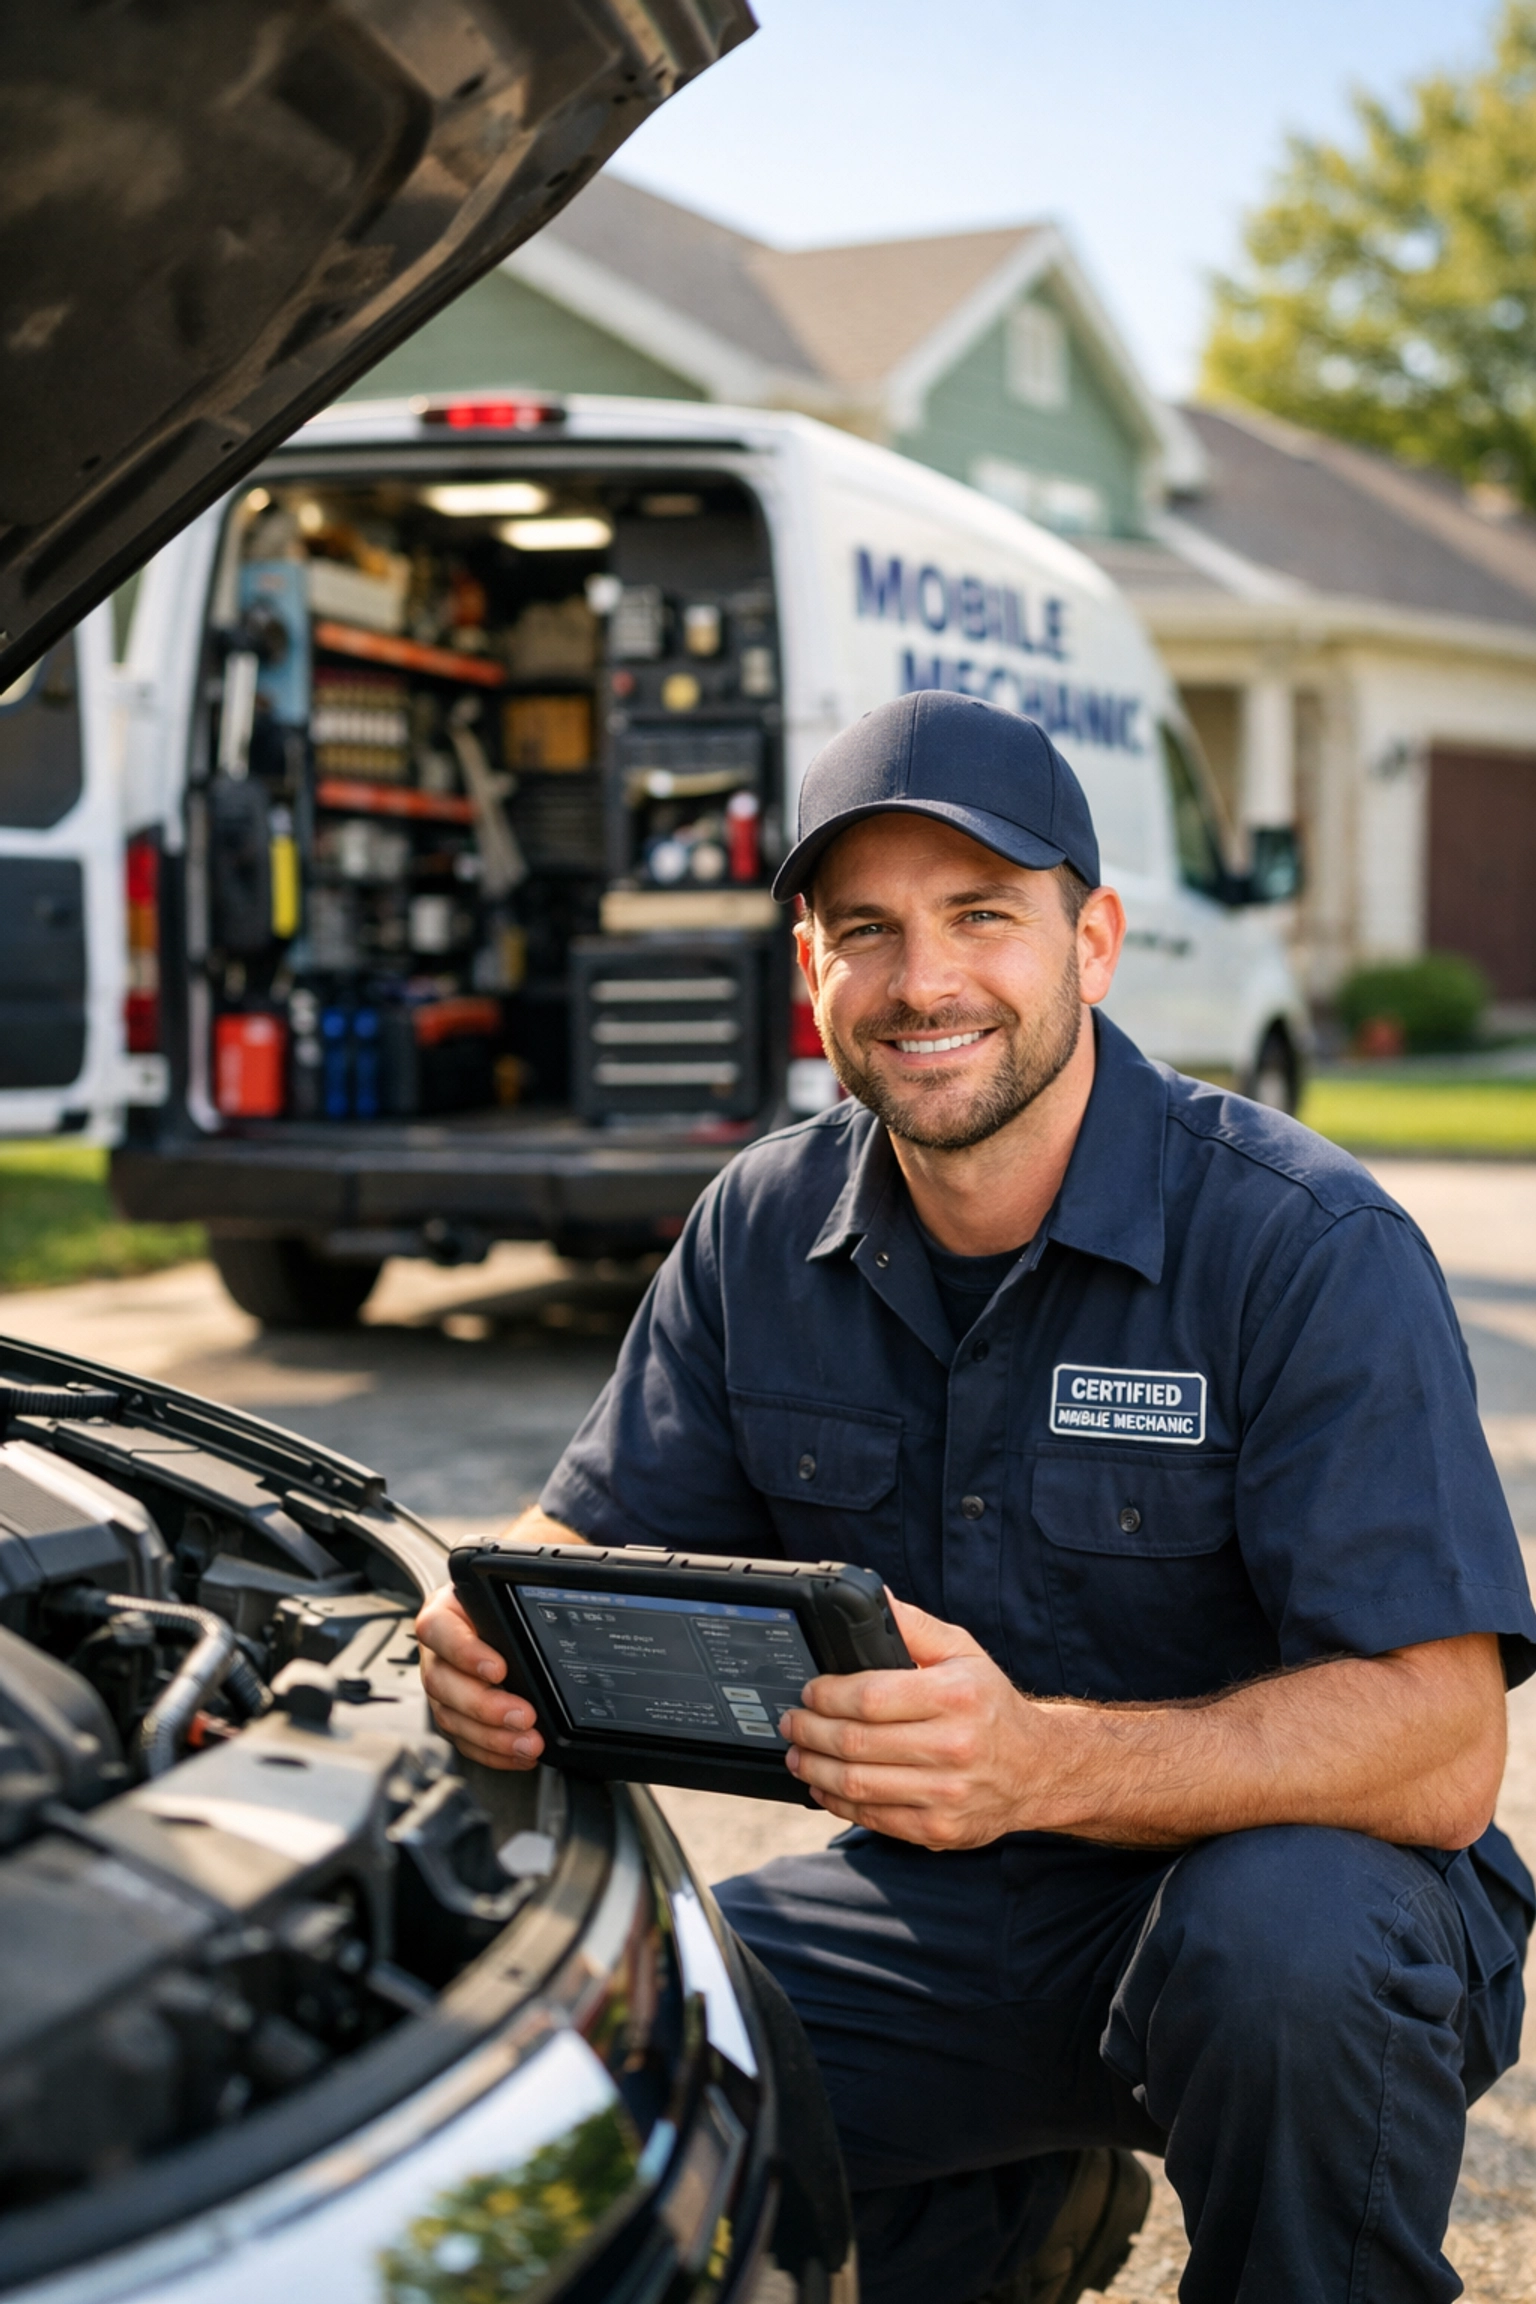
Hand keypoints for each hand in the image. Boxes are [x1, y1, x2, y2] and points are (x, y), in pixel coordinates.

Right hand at [415, 1586, 544, 1769]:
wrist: (484, 1618)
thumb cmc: (491, 1607)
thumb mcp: (498, 1597)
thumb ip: (510, 1611)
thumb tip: (544, 1630)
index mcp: (442, 1614)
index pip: (438, 1630)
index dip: (465, 1653)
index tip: (498, 1669)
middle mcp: (434, 1653)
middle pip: (442, 1683)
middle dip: (484, 1706)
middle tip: (522, 1715)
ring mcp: (440, 1686)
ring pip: (450, 1717)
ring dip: (491, 1737)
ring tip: (526, 1743)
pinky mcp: (451, 1715)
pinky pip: (464, 1740)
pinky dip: (492, 1753)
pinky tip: (517, 1754)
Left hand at [780, 1594, 1037, 1849]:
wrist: (1038, 1768)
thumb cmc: (991, 1705)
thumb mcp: (962, 1651)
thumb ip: (913, 1627)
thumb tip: (873, 1599)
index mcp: (955, 1697)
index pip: (870, 1697)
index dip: (828, 1695)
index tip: (809, 1691)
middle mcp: (953, 1747)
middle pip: (856, 1743)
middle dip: (810, 1732)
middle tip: (792, 1722)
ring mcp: (946, 1794)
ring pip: (857, 1784)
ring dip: (814, 1769)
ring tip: (798, 1754)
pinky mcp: (938, 1830)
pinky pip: (873, 1818)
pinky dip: (838, 1802)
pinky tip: (824, 1786)